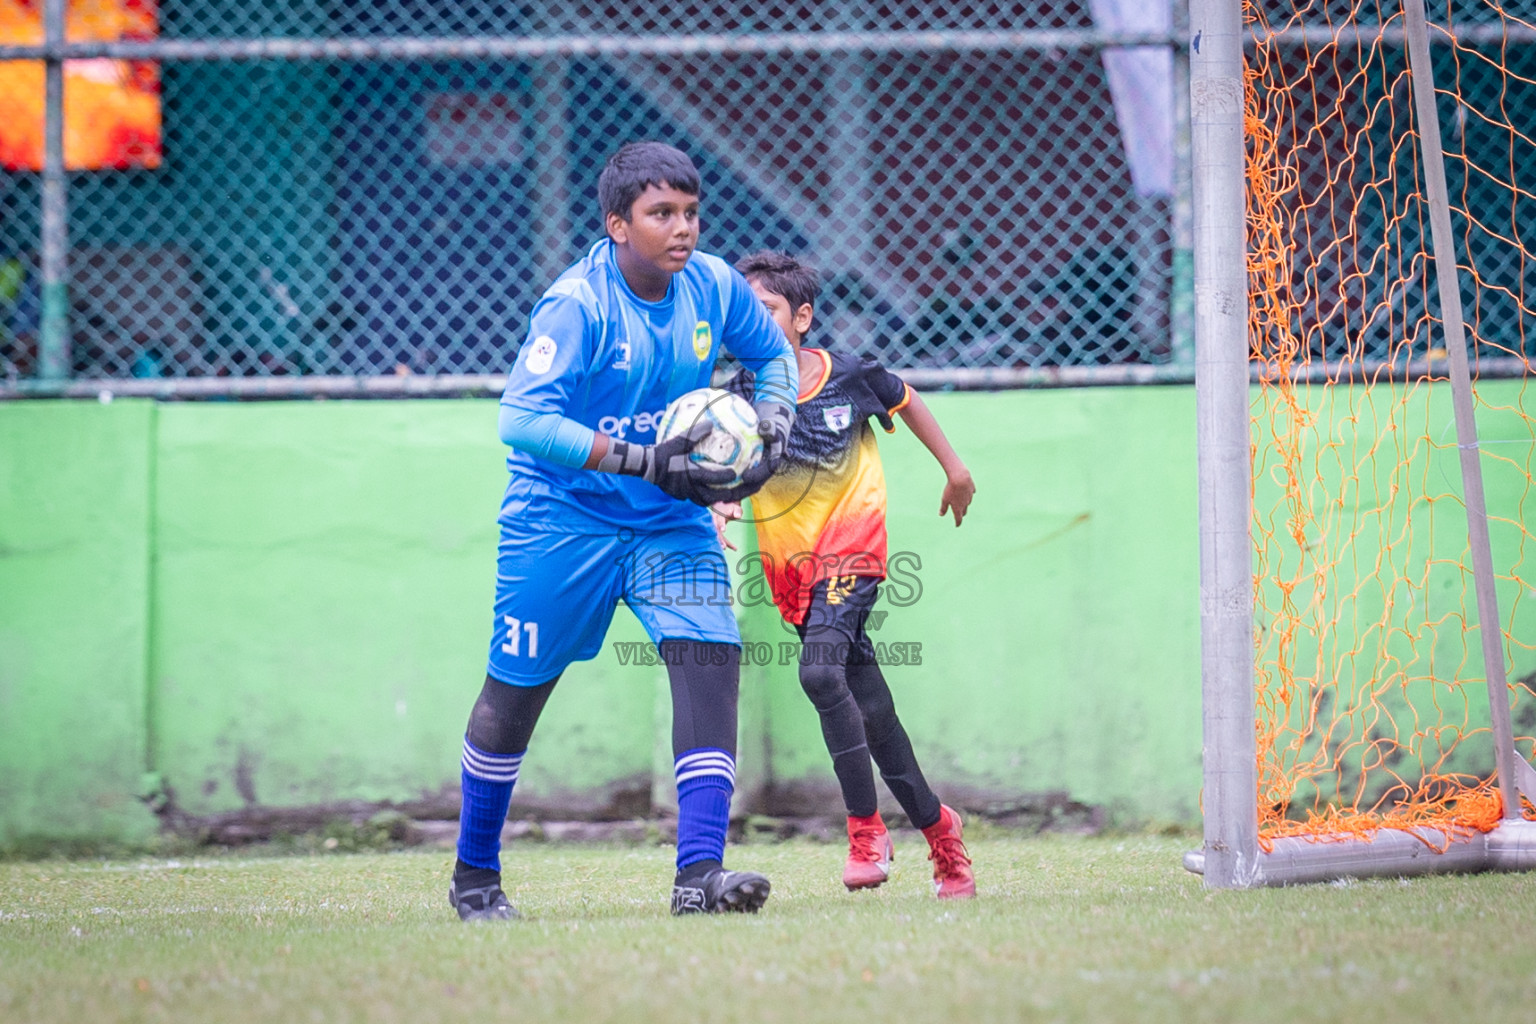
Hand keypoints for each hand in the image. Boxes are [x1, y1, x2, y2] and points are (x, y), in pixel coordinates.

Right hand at [595, 420, 735, 505]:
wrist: (647, 467)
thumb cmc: (663, 453)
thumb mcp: (679, 441)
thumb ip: (695, 434)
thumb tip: (711, 424)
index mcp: (692, 476)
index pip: (714, 480)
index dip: (728, 478)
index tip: (738, 473)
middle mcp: (692, 490)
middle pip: (719, 498)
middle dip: (736, 495)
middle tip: (748, 489)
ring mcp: (689, 496)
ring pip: (713, 502)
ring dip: (726, 499)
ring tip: (739, 493)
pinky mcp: (685, 496)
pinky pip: (703, 500)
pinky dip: (714, 497)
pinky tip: (721, 491)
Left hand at [703, 401, 794, 501]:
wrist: (771, 428)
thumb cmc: (770, 424)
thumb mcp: (771, 424)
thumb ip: (770, 428)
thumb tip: (764, 428)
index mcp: (773, 461)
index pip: (766, 471)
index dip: (756, 476)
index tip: (745, 477)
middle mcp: (765, 470)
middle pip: (755, 485)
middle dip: (742, 491)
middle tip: (728, 494)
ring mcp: (757, 473)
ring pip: (746, 487)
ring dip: (735, 494)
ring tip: (720, 499)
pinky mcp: (748, 474)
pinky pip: (738, 482)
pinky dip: (729, 486)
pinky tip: (714, 488)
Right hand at [711, 501, 742, 550]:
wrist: (724, 506)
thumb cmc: (731, 507)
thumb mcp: (736, 507)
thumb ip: (737, 511)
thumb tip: (738, 516)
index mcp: (719, 515)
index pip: (719, 520)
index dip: (721, 525)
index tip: (723, 530)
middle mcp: (715, 521)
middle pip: (716, 530)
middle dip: (719, 538)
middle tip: (723, 546)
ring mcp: (715, 526)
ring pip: (718, 536)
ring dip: (722, 542)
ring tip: (725, 549)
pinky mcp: (718, 531)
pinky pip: (722, 538)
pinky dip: (727, 543)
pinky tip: (735, 548)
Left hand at [940, 468, 974, 525]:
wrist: (960, 477)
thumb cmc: (950, 489)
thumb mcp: (944, 499)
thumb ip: (943, 508)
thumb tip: (941, 515)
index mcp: (958, 508)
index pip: (958, 519)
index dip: (957, 523)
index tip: (956, 525)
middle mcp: (965, 504)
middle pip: (964, 511)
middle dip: (961, 514)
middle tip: (959, 515)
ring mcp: (969, 496)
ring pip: (968, 502)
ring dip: (964, 504)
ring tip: (961, 503)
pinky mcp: (972, 489)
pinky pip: (971, 493)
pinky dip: (968, 494)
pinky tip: (966, 492)